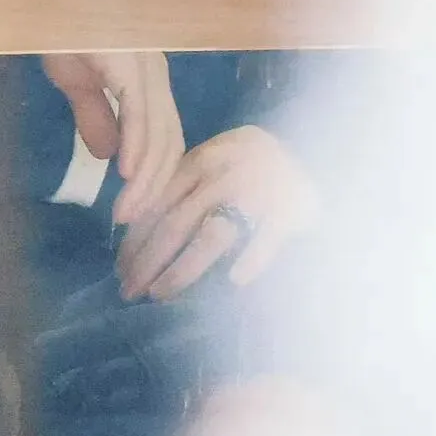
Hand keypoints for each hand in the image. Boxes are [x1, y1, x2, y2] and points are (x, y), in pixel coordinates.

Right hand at [41, 52, 183, 224]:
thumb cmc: (60, 29)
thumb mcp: (76, 82)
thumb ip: (96, 116)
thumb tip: (108, 156)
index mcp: (147, 81)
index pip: (164, 139)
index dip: (154, 177)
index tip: (136, 211)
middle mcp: (156, 76)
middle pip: (169, 142)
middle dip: (155, 187)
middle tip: (134, 221)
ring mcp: (147, 69)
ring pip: (159, 134)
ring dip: (145, 178)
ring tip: (129, 210)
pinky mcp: (130, 64)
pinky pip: (140, 114)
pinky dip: (137, 147)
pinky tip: (127, 174)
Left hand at [116, 126, 318, 303]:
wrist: (314, 142)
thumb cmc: (251, 163)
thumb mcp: (212, 161)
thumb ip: (180, 185)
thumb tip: (133, 225)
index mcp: (200, 161)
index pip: (159, 204)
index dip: (136, 238)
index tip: (120, 267)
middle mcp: (223, 175)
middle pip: (176, 224)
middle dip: (147, 260)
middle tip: (128, 290)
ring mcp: (256, 192)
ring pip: (212, 235)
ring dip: (182, 268)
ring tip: (160, 294)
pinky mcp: (287, 210)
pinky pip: (267, 237)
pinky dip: (252, 258)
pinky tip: (235, 281)